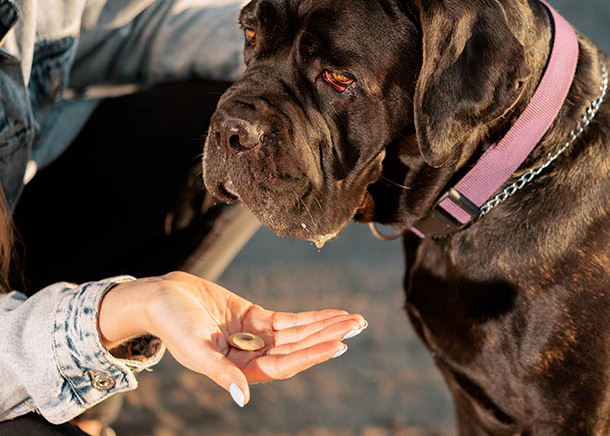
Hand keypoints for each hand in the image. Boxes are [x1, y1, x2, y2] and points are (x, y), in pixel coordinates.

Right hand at [98, 271, 365, 405]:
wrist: (162, 297)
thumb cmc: (173, 324)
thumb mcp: (195, 349)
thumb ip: (220, 373)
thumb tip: (242, 399)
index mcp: (238, 370)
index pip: (284, 364)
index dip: (312, 354)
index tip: (339, 343)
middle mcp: (252, 357)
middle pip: (298, 349)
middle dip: (329, 337)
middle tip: (359, 325)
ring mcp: (256, 338)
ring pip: (298, 334)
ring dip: (326, 326)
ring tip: (355, 319)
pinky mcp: (256, 319)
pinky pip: (290, 321)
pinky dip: (311, 318)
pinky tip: (333, 315)